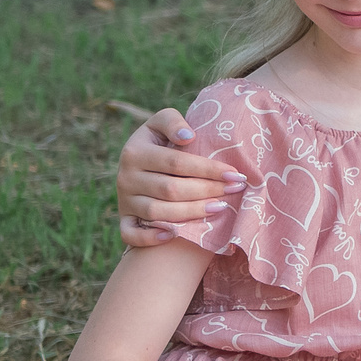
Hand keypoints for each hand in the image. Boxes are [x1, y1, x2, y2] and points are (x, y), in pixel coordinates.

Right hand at [118, 108, 240, 247]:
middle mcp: (126, 178)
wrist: (136, 166)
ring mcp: (125, 201)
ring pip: (157, 213)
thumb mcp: (161, 124)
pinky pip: (131, 234)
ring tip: (220, 208)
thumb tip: (188, 137)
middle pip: (171, 190)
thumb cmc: (159, 143)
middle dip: (207, 190)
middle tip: (235, 190)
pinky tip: (174, 234)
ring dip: (191, 213)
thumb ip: (172, 122)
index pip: (176, 162)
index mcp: (135, 152)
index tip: (235, 174)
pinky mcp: (125, 220)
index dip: (208, 169)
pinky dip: (150, 237)